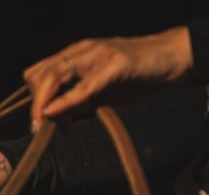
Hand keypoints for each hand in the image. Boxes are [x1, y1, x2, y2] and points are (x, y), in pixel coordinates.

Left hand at [23, 29, 194, 123]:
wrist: (173, 59)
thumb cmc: (140, 75)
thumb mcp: (103, 92)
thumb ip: (79, 101)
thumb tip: (55, 117)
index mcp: (77, 57)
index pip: (39, 74)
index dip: (34, 100)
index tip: (40, 125)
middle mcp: (81, 52)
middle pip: (38, 75)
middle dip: (36, 104)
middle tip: (48, 128)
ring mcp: (96, 55)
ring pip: (53, 76)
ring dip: (45, 104)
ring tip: (55, 127)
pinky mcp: (113, 65)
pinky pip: (83, 87)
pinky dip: (66, 102)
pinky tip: (59, 116)